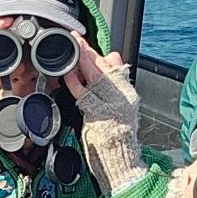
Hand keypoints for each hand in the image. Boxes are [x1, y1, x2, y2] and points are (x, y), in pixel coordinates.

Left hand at [63, 44, 146, 191]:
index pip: (112, 66)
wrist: (121, 159)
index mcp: (127, 92)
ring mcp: (110, 104)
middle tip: (77, 38)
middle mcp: (121, 95)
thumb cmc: (118, 135)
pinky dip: (76, 82)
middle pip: (103, 67)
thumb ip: (118, 81)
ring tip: (74, 48)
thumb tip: (114, 56)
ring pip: (95, 76)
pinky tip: (69, 73)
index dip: (97, 53)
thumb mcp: (124, 105)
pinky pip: (85, 94)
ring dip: (83, 61)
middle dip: (88, 51)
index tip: (85, 42)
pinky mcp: (98, 114)